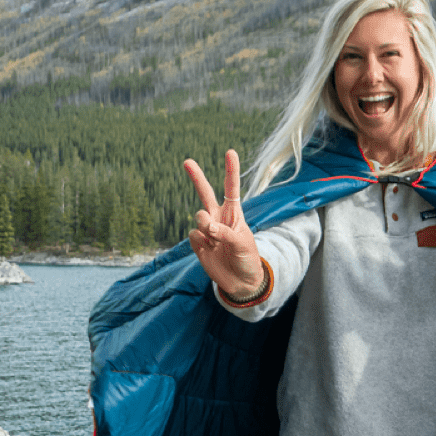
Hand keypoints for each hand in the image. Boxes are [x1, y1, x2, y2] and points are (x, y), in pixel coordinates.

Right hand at [184, 151, 263, 297]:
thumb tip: (206, 226)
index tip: (230, 152)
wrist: (240, 282)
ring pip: (199, 217)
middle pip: (205, 193)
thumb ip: (225, 233)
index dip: (231, 170)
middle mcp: (218, 218)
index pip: (231, 189)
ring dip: (206, 227)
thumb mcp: (243, 244)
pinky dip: (201, 243)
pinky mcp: (198, 243)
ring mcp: (207, 230)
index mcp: (234, 214)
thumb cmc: (247, 259)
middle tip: (187, 161)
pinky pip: (193, 235)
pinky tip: (210, 250)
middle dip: (196, 177)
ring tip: (216, 241)